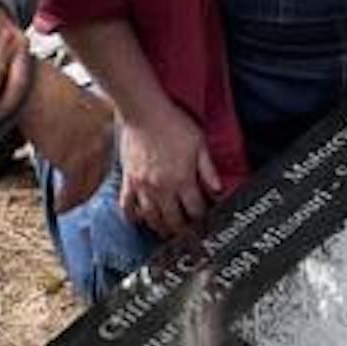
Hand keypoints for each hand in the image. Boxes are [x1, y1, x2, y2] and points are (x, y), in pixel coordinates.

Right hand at [18, 65, 114, 212]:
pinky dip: (66, 201)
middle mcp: (106, 131)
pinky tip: (59, 207)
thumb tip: (78, 145)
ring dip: (78, 197)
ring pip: (90, 183)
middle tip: (79, 196)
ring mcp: (93, 147)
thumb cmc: (37, 87)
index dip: (100, 167)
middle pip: (103, 168)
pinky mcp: (75, 162)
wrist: (20, 86)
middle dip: (91, 185)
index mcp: (107, 113)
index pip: (111, 148)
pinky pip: (74, 190)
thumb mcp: (71, 100)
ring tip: (66, 205)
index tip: (92, 180)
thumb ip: (82, 121)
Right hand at [116, 105, 221, 238]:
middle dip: (183, 230)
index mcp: (182, 179)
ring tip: (166, 231)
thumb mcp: (200, 143)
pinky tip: (138, 221)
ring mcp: (143, 186)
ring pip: (151, 218)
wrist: (144, 111)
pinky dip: (132, 217)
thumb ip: (209, 169)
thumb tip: (219, 189)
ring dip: (160, 228)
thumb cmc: (172, 123)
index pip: (195, 209)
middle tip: (187, 234)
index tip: (204, 220)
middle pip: (174, 220)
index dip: (202, 217)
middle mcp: (162, 187)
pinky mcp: (129, 181)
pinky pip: (127, 206)